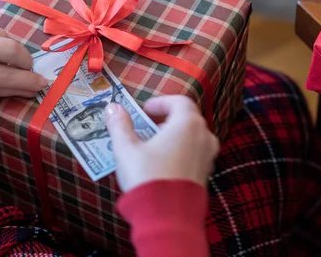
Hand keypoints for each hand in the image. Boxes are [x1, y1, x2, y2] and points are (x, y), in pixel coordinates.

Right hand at [105, 95, 219, 191]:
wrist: (167, 218)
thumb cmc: (148, 178)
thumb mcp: (127, 149)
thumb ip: (120, 125)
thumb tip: (113, 108)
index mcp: (188, 124)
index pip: (179, 101)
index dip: (160, 102)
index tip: (144, 110)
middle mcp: (204, 136)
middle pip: (186, 118)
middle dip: (165, 120)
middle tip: (144, 127)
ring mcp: (208, 156)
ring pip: (191, 137)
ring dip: (172, 136)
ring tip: (150, 146)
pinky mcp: (206, 173)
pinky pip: (193, 154)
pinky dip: (179, 152)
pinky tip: (160, 164)